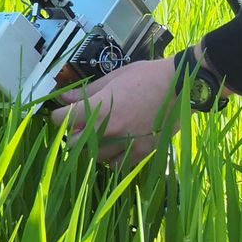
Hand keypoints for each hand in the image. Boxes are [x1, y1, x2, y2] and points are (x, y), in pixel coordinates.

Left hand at [47, 56, 185, 165]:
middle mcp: (109, 131)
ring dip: (95, 147)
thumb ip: (88, 92)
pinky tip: (120, 146)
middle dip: (75, 135)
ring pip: (96, 157)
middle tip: (84, 126)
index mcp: (99, 109)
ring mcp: (126, 145)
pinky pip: (118, 165)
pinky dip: (115, 158)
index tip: (64, 114)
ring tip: (104, 135)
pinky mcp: (142, 153)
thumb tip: (64, 98)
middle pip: (74, 144)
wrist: (181, 86)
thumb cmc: (146, 76)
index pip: (61, 121)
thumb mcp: (114, 78)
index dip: (59, 117)